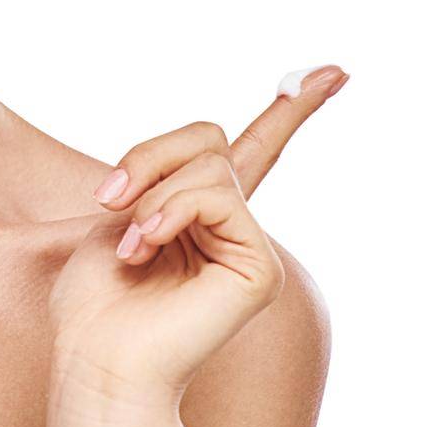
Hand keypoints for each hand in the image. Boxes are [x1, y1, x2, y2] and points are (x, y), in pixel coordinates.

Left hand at [46, 64, 350, 426]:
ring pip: (210, 166)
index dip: (292, 109)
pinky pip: (218, 196)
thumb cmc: (94, 300)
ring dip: (153, 193)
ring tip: (132, 242)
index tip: (333, 71)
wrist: (96, 355)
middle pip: (208, 138)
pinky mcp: (259, 267)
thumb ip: (161, 174)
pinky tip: (148, 247)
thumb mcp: (120, 212)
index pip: (255, 149)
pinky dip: (171, 211)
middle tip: (109, 198)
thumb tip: (213, 146)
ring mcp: (249, 246)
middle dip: (150, 155)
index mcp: (200, 213)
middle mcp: (233, 225)